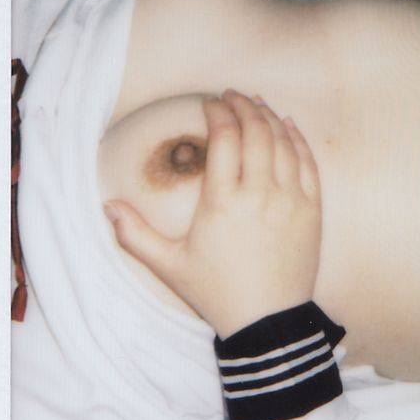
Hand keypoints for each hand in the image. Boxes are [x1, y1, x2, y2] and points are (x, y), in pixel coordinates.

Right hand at [104, 91, 322, 338]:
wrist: (269, 323)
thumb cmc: (217, 293)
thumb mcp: (169, 265)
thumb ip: (134, 235)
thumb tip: (106, 206)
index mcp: (223, 202)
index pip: (224, 137)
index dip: (217, 112)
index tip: (209, 103)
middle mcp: (260, 194)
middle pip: (256, 131)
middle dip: (243, 105)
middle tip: (232, 96)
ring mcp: (291, 201)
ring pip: (284, 142)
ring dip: (269, 117)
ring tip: (256, 104)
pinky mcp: (312, 211)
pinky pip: (308, 163)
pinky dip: (297, 139)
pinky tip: (286, 127)